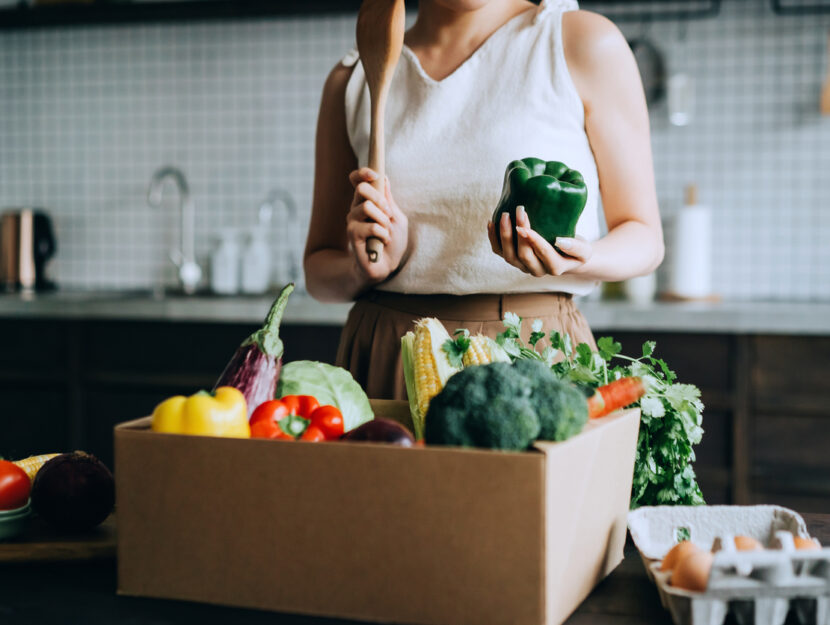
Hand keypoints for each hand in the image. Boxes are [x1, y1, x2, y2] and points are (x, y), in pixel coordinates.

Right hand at [347, 168, 408, 282]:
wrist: (385, 266)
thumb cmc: (392, 243)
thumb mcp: (396, 218)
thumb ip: (389, 200)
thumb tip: (384, 178)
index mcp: (366, 202)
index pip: (357, 180)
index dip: (363, 173)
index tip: (374, 174)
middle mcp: (356, 209)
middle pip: (361, 189)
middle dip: (380, 199)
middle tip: (388, 214)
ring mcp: (352, 222)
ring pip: (367, 207)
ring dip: (383, 220)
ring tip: (386, 232)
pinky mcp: (353, 235)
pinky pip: (371, 226)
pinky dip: (383, 235)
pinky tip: (383, 242)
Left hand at [487, 205, 591, 276]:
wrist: (566, 255)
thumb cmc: (577, 250)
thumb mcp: (585, 250)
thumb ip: (576, 248)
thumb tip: (559, 241)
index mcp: (555, 268)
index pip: (542, 253)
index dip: (533, 239)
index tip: (526, 224)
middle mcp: (536, 270)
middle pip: (522, 255)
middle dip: (518, 233)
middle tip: (519, 210)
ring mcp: (522, 266)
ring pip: (508, 255)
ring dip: (504, 235)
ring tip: (504, 215)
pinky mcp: (513, 259)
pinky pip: (499, 251)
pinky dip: (494, 238)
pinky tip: (492, 222)